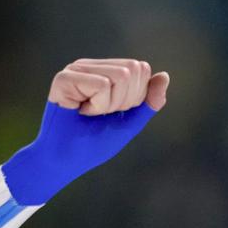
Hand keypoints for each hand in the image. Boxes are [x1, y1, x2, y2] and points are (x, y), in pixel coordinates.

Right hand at [2, 58, 170, 205]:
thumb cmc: (92, 144)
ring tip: (89, 114)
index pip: (141, 69)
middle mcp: (90, 66)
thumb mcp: (128, 123)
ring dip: (109, 105)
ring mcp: (75, 69)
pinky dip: (97, 107)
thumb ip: (147, 102)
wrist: (64, 162)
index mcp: (104, 71)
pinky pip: (102, 85)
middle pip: (133, 69)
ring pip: (120, 76)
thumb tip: (164, 76)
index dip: (134, 98)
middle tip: (100, 115)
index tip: (111, 113)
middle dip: (124, 101)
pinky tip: (80, 113)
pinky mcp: (64, 78)